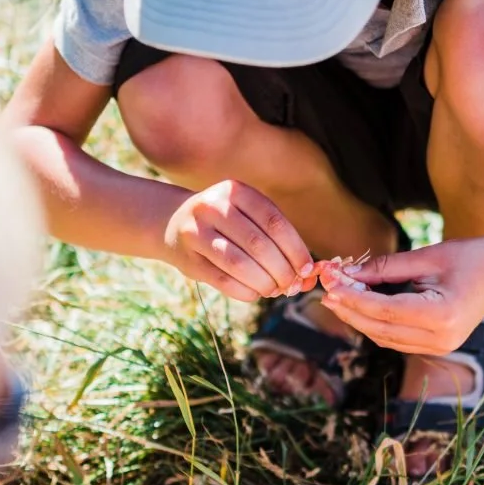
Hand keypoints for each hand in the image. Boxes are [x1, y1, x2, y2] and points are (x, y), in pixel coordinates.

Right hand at [164, 180, 313, 301]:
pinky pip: (222, 280)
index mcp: (236, 191)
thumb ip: (277, 238)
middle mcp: (213, 206)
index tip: (308, 269)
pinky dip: (245, 291)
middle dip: (282, 270)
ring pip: (239, 264)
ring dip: (264, 283)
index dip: (295, 249)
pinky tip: (256, 293)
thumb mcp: (248, 216)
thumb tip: (310, 275)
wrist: (173, 223)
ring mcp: (196, 232)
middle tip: (292, 285)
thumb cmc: (225, 223)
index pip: (274, 222)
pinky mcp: (188, 258)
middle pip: (258, 245)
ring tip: (275, 290)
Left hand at [317, 237, 483, 354]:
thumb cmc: (469, 256)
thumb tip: (347, 273)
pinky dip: (376, 324)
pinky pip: (396, 339)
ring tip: (338, 297)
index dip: (353, 299)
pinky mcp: (438, 347)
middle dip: (350, 311)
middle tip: (326, 291)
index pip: (384, 310)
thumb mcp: (427, 256)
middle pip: (380, 329)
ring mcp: (440, 347)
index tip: (330, 284)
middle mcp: (441, 338)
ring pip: (385, 338)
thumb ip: (386, 268)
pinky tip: (360, 306)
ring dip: (359, 319)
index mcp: (441, 315)